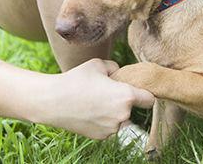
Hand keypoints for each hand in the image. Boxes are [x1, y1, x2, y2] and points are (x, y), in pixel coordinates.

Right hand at [34, 58, 154, 139]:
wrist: (53, 101)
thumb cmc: (76, 79)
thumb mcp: (99, 64)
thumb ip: (116, 68)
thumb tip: (120, 74)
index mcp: (126, 96)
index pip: (150, 99)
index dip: (146, 93)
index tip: (140, 91)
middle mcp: (123, 115)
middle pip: (132, 108)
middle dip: (124, 101)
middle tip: (106, 92)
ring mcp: (112, 128)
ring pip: (120, 118)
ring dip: (113, 112)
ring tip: (95, 101)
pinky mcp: (101, 137)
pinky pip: (109, 126)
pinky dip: (103, 120)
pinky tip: (89, 111)